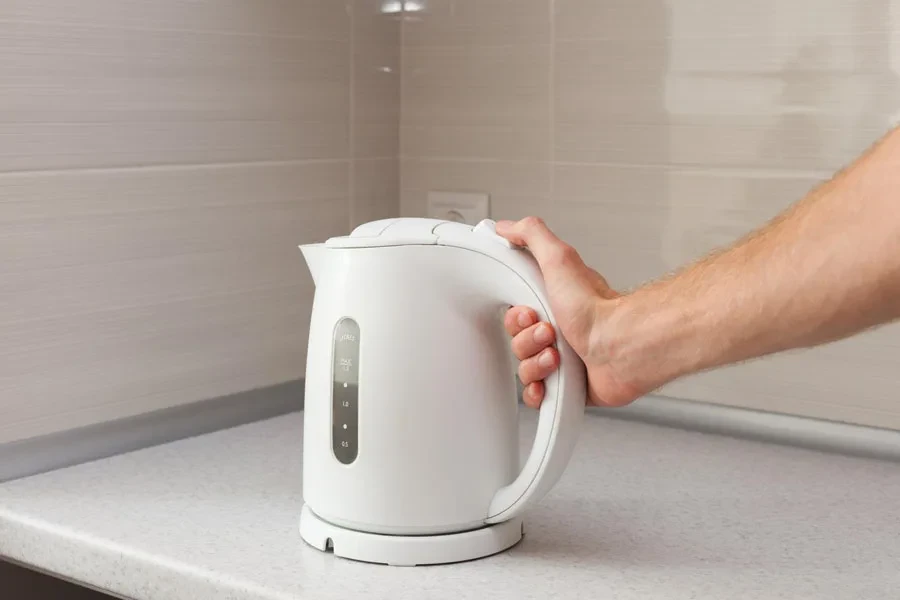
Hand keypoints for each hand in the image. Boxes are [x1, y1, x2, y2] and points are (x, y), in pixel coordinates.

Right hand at [495, 217, 643, 408]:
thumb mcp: (559, 259)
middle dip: (527, 340)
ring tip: (557, 355)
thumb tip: (508, 227)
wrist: (621, 348)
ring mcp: (565, 361)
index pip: (515, 315)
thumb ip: (532, 236)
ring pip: (525, 370)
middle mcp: (560, 332)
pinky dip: (539, 391)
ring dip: (535, 364)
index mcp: (554, 305)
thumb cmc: (597, 309)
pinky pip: (538, 395)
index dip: (515, 318)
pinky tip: (550, 382)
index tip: (527, 311)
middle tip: (548, 332)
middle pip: (518, 343)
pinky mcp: (569, 387)